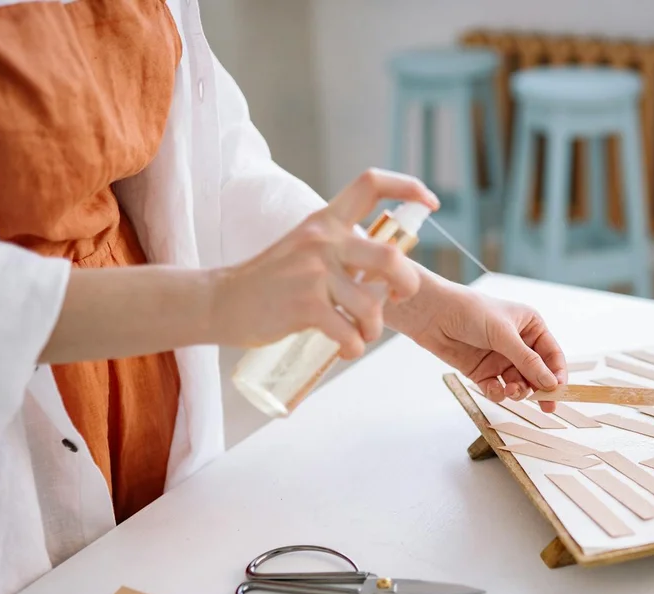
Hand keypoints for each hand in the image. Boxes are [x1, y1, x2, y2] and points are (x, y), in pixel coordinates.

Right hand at [212, 169, 438, 357]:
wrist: (222, 302)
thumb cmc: (270, 282)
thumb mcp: (305, 248)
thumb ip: (341, 250)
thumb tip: (385, 268)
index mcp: (326, 221)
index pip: (371, 184)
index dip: (408, 187)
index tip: (431, 203)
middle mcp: (323, 241)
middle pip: (390, 258)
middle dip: (406, 286)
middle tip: (396, 299)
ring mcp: (313, 273)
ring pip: (371, 306)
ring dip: (374, 330)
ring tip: (360, 335)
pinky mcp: (304, 306)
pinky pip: (349, 333)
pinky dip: (354, 348)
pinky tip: (346, 349)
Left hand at [390, 278, 567, 409]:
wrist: (434, 315)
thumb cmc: (471, 312)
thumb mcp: (504, 334)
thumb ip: (527, 361)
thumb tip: (550, 383)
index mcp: (530, 327)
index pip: (552, 354)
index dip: (557, 373)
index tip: (558, 391)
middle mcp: (518, 344)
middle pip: (537, 373)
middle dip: (539, 388)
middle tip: (545, 405)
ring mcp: (500, 359)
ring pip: (518, 383)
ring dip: (518, 391)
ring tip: (511, 390)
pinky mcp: (482, 371)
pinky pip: (497, 388)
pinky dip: (497, 392)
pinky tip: (493, 389)